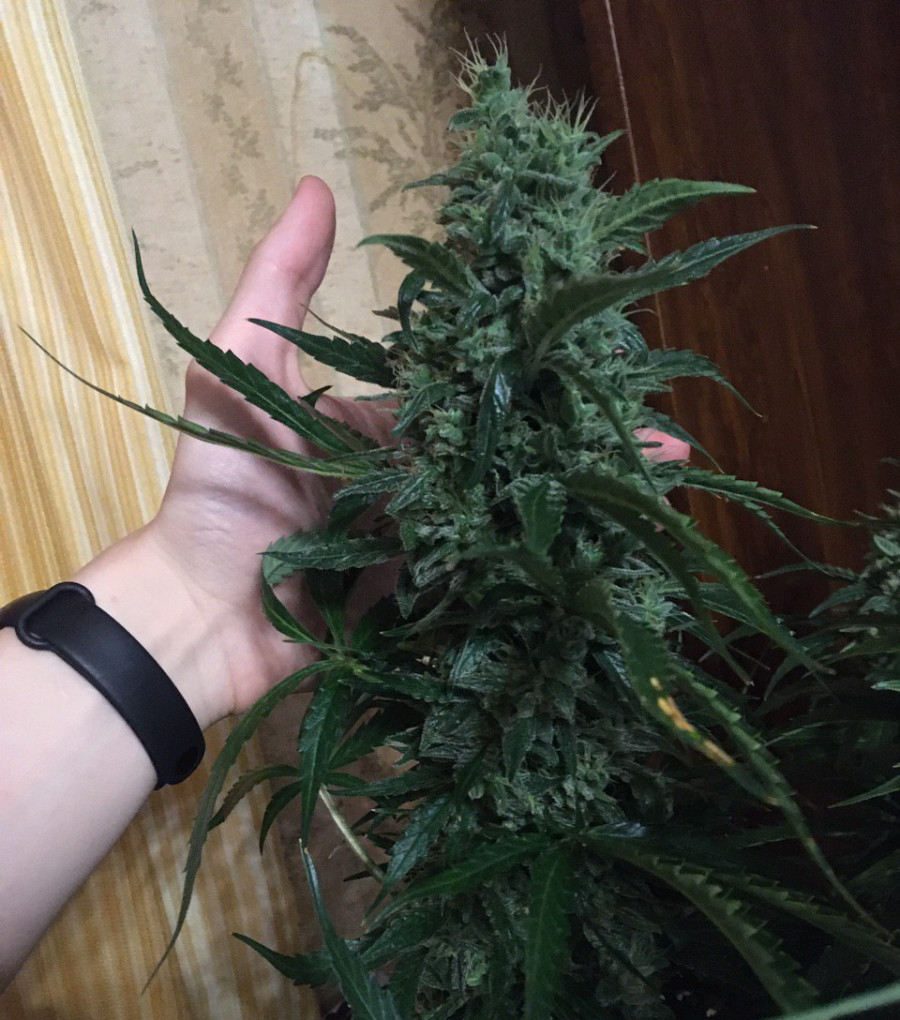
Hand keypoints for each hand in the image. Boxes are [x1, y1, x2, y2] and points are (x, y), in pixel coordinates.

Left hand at [82, 178, 688, 727]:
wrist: (200, 613)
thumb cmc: (219, 490)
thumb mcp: (241, 371)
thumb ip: (279, 285)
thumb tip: (320, 184)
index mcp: (386, 422)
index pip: (475, 383)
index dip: (533, 365)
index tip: (599, 344)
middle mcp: (418, 476)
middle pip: (511, 447)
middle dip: (584, 436)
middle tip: (666, 433)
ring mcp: (430, 539)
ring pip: (518, 508)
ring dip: (587, 495)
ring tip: (665, 482)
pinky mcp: (433, 596)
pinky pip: (498, 571)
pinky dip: (554, 558)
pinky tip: (615, 546)